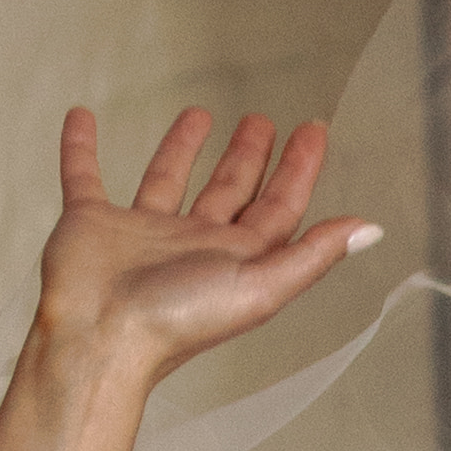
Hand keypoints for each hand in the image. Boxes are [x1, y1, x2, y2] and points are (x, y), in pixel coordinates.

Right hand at [32, 102, 374, 391]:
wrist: (99, 337)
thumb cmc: (178, 321)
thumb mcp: (261, 286)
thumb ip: (313, 255)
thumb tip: (370, 229)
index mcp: (235, 258)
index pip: (278, 206)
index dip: (300, 168)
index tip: (313, 130)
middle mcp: (192, 244)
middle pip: (230, 190)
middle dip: (250, 156)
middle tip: (263, 121)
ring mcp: (141, 232)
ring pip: (167, 178)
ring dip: (183, 147)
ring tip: (199, 113)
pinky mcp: (91, 221)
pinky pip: (84, 174)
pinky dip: (80, 147)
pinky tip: (82, 118)